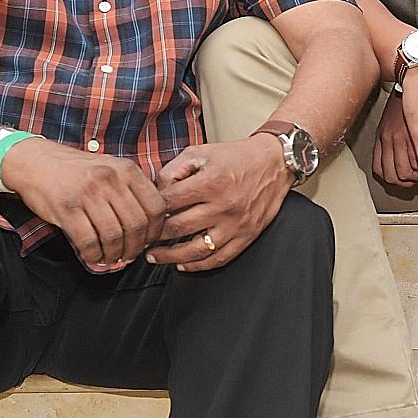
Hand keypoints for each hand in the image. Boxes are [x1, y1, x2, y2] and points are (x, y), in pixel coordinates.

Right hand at [1, 137, 165, 267]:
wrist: (37, 163)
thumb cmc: (78, 171)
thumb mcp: (112, 168)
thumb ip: (132, 189)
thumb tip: (152, 223)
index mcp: (127, 170)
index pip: (156, 207)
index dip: (155, 231)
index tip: (148, 241)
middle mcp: (110, 180)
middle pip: (136, 225)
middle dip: (135, 248)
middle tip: (129, 255)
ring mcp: (88, 194)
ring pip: (113, 236)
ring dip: (115, 255)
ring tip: (112, 258)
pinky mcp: (66, 209)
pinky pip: (88, 241)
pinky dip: (94, 255)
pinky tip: (94, 256)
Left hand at [146, 136, 292, 270]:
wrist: (274, 163)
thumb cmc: (237, 156)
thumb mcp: (201, 152)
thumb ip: (174, 169)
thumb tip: (155, 190)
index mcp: (210, 182)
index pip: (169, 202)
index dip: (150, 209)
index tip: (143, 213)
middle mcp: (223, 206)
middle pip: (177, 228)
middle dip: (155, 235)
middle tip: (143, 236)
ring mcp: (235, 224)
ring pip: (195, 250)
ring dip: (170, 256)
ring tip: (155, 257)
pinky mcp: (246, 236)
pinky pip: (219, 259)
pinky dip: (198, 265)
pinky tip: (183, 264)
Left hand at [373, 93, 417, 185]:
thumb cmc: (408, 97)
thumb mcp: (390, 119)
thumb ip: (389, 138)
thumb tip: (391, 158)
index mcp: (383, 135)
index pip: (380, 170)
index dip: (391, 179)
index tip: (400, 179)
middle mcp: (392, 139)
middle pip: (394, 176)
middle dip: (405, 182)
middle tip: (415, 179)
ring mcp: (407, 138)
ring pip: (409, 173)